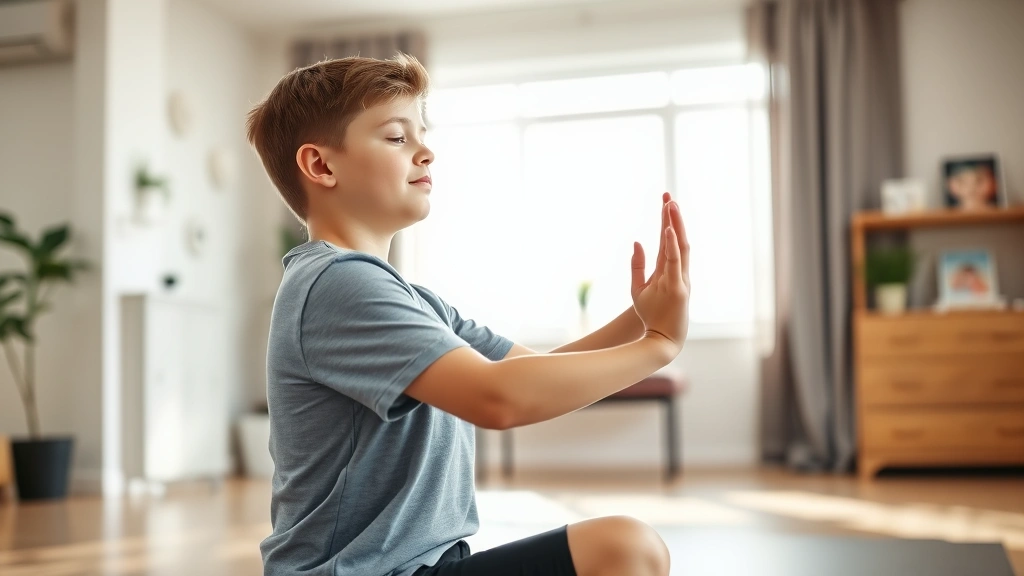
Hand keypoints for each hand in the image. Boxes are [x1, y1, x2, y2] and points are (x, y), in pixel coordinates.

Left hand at [630, 192, 689, 357]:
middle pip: (676, 237)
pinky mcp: (678, 288)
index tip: (665, 200)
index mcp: (668, 269)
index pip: (667, 239)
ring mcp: (680, 278)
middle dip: (672, 216)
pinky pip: (675, 262)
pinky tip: (667, 230)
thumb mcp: (638, 287)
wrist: (659, 339)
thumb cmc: (650, 315)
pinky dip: (671, 246)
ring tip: (670, 205)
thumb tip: (636, 242)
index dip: (666, 219)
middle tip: (668, 194)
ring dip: (675, 225)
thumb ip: (637, 265)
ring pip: (679, 246)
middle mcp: (678, 270)